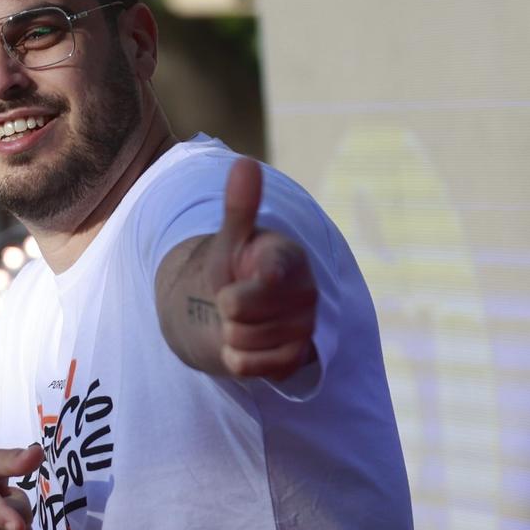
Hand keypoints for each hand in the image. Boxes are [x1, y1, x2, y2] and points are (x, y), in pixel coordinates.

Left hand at [211, 157, 317, 379]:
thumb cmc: (235, 271)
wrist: (235, 314)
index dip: (250, 283)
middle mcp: (305, 291)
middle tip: (233, 300)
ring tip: (241, 321)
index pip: (269, 275)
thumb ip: (238, 208)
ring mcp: (304, 327)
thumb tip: (244, 163)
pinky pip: (247, 366)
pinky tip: (247, 344)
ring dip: (229, 334)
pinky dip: (236, 358)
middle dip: (224, 308)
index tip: (247, 278)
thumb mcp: (229, 241)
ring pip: (241, 339)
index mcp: (290, 258)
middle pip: (238, 311)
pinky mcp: (296, 360)